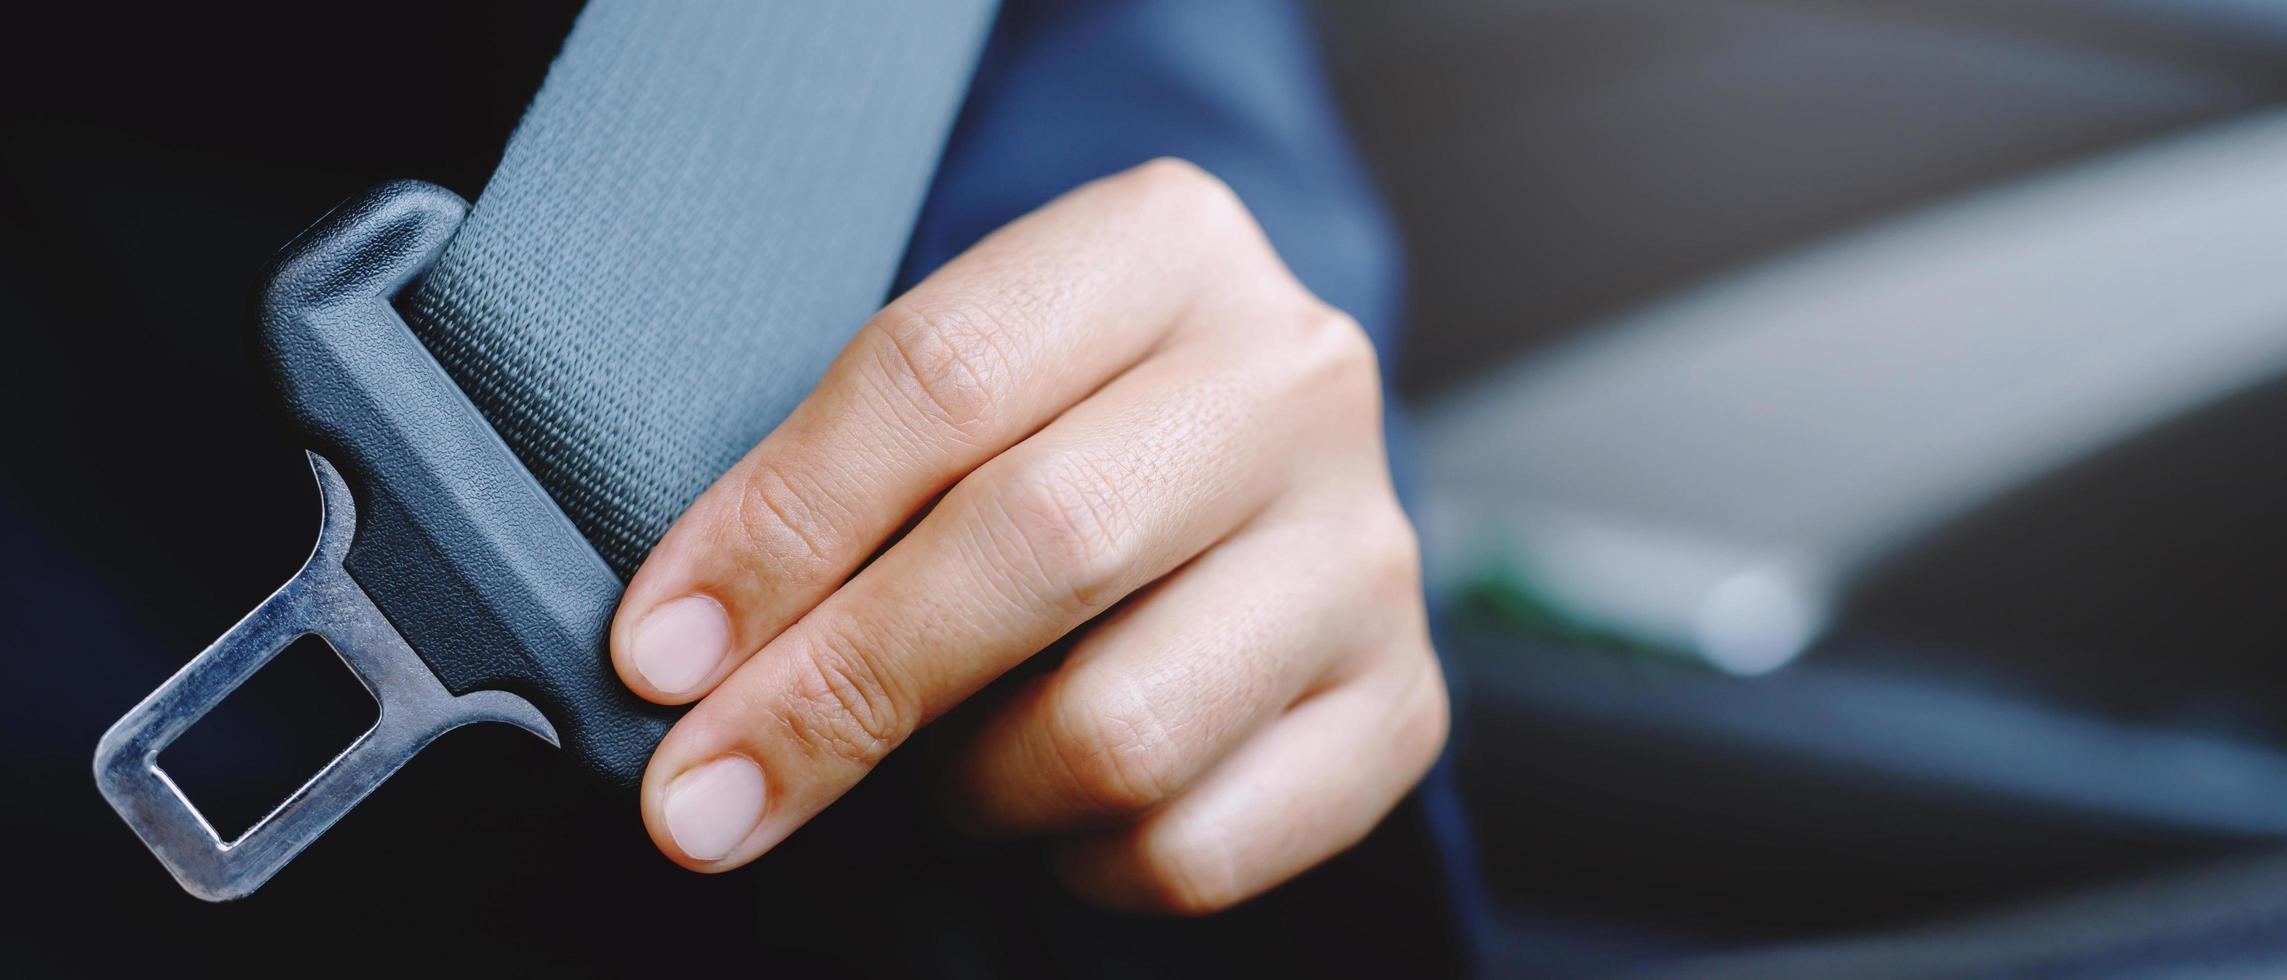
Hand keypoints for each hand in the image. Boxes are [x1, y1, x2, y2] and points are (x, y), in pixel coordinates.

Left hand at [609, 159, 1447, 913]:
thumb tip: (689, 664)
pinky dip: (1080, 861)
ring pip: (1122, 731)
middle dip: (839, 689)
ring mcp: (1365, 551)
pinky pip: (1196, 846)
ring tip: (931, 767)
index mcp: (1168, 247)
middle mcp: (1296, 381)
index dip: (781, 529)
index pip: (947, 375)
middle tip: (710, 789)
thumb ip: (838, 481)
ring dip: (969, 790)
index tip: (662, 653)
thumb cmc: (1058, 424)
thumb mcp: (957, 385)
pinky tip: (1050, 808)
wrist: (1247, 468)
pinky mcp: (1400, 705)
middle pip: (1042, 545)